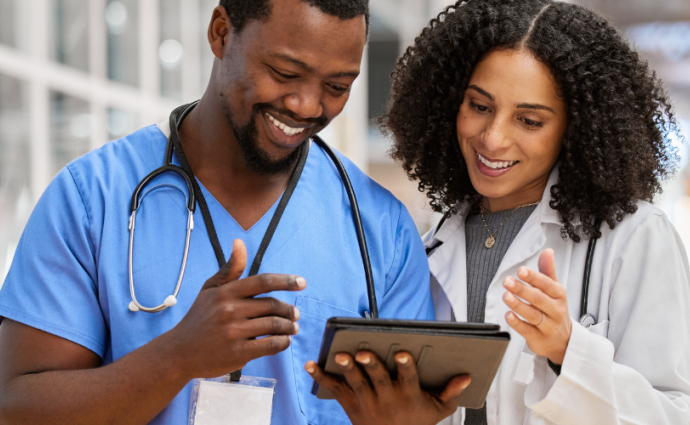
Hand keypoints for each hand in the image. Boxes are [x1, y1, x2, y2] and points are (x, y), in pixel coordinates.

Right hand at [166, 239, 305, 378]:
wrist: (179, 352)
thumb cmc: (199, 318)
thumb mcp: (210, 290)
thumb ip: (230, 269)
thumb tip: (239, 242)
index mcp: (226, 292)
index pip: (263, 282)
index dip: (286, 281)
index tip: (302, 283)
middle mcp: (230, 310)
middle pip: (272, 306)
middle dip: (289, 310)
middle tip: (295, 314)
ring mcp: (234, 332)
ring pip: (274, 326)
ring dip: (289, 327)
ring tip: (292, 328)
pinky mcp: (238, 353)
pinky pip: (270, 345)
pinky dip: (282, 343)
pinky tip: (283, 341)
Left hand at [305, 351, 470, 424]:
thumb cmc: (415, 423)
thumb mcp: (438, 410)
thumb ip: (451, 392)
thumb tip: (467, 376)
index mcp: (408, 396)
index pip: (408, 379)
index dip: (405, 366)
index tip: (402, 353)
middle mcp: (386, 399)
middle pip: (378, 379)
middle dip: (371, 365)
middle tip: (364, 353)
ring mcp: (366, 402)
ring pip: (356, 383)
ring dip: (347, 368)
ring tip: (340, 354)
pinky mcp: (350, 404)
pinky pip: (334, 389)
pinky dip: (321, 377)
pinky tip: (311, 363)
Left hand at [503, 248, 570, 364]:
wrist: (564, 340)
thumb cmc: (555, 310)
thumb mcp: (554, 290)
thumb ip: (548, 271)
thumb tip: (548, 251)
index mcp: (558, 295)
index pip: (547, 284)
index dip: (533, 277)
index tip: (521, 270)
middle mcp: (555, 310)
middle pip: (538, 299)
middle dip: (522, 289)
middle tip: (507, 282)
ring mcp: (548, 326)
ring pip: (533, 315)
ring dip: (518, 305)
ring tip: (506, 296)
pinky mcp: (539, 338)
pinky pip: (527, 330)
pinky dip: (517, 323)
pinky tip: (508, 315)